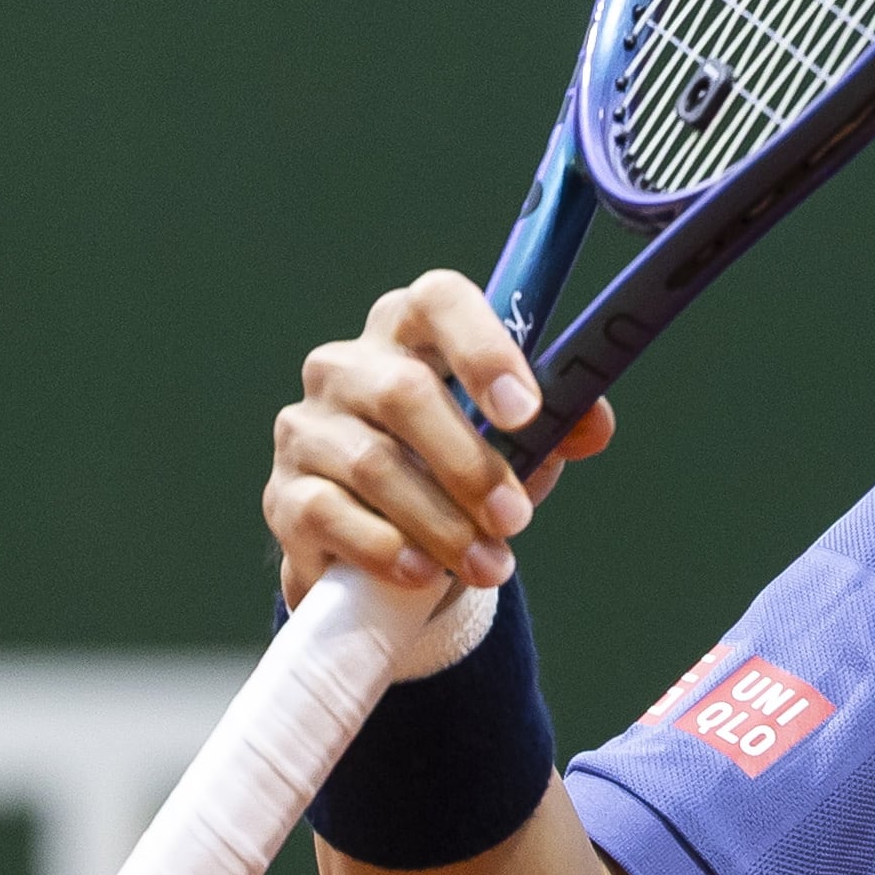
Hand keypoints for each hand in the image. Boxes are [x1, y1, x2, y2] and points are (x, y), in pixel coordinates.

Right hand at [265, 269, 617, 609]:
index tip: (526, 413)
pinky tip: (422, 573)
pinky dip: (384, 548)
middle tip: (515, 519)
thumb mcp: (517, 447)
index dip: (484, 349)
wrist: (392, 551)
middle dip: (471, 465)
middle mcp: (347, 366)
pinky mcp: (284, 493)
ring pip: (372, 464)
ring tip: (489, 564)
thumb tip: (590, 424)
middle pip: (404, 392)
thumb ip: (557, 427)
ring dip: (441, 523)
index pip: (439, 301)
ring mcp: (307, 427)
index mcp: (411, 331)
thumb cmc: (460, 474)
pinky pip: (328, 514)